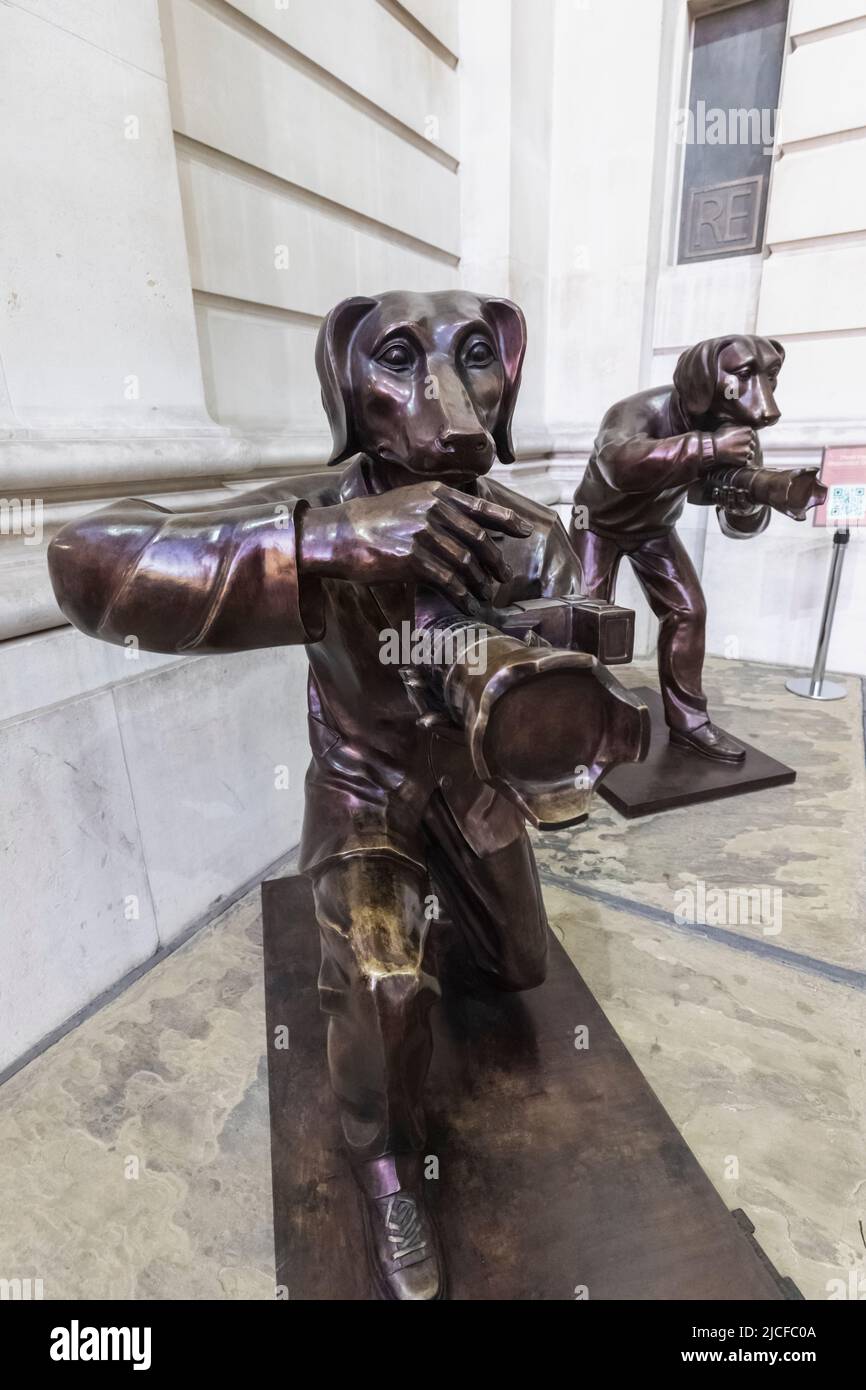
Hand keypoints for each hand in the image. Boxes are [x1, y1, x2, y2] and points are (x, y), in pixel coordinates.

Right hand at [299, 481, 532, 608]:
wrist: (340, 534)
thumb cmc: (375, 521)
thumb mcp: (410, 502)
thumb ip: (440, 509)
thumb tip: (471, 527)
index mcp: (437, 494)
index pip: (481, 508)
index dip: (507, 520)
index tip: (525, 531)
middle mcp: (434, 510)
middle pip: (479, 540)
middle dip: (496, 562)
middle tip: (504, 578)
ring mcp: (424, 534)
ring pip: (466, 563)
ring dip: (480, 583)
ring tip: (485, 595)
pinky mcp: (412, 559)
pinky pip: (447, 580)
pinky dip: (461, 595)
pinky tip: (466, 604)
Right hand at [712, 425, 757, 466]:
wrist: (712, 449)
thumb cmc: (718, 436)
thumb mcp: (728, 425)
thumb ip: (738, 426)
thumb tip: (741, 426)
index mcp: (747, 430)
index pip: (751, 434)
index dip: (745, 438)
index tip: (738, 440)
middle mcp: (749, 439)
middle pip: (752, 444)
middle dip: (745, 446)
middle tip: (736, 447)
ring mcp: (747, 451)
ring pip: (750, 453)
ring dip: (744, 454)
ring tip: (735, 454)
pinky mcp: (743, 460)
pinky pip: (745, 462)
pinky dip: (741, 461)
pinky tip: (734, 459)